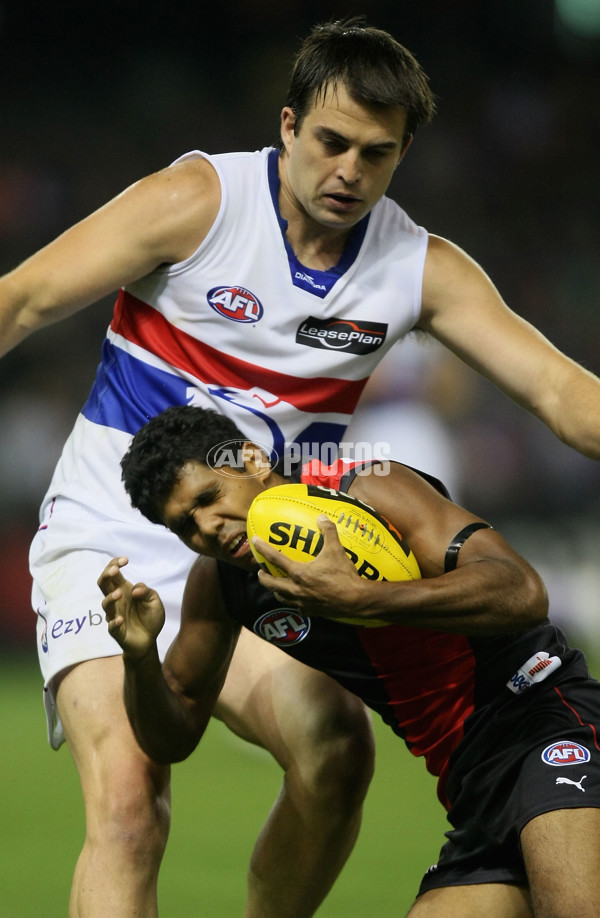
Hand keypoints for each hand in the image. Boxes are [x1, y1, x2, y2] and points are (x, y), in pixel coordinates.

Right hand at [98, 556, 165, 657]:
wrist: (149, 640)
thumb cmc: (150, 617)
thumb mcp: (154, 601)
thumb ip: (147, 592)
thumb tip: (134, 590)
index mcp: (124, 589)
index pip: (113, 573)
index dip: (115, 564)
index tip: (125, 560)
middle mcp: (117, 600)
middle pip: (103, 585)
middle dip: (106, 575)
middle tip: (114, 571)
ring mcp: (114, 615)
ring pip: (105, 604)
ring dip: (110, 597)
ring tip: (119, 593)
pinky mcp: (117, 631)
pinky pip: (111, 627)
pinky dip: (114, 622)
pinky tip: (120, 619)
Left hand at [253, 516, 367, 618]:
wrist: (355, 599)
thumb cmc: (344, 575)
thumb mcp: (337, 550)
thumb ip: (328, 532)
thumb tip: (322, 517)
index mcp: (299, 573)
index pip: (275, 559)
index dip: (263, 549)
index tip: (255, 542)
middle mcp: (296, 589)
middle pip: (271, 584)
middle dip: (263, 577)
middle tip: (261, 572)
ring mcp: (302, 602)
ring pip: (281, 597)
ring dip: (276, 590)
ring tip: (276, 585)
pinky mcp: (310, 611)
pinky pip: (296, 607)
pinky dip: (293, 601)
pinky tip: (297, 598)